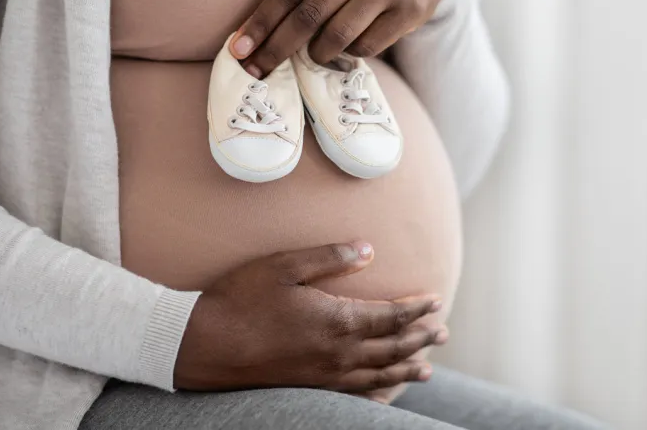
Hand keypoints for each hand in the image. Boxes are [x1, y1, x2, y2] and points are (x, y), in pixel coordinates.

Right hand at [174, 241, 447, 391]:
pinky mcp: (310, 388)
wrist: (204, 346)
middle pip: (394, 349)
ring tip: (426, 368)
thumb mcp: (285, 266)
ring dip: (407, 369)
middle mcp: (340, 353)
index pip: (393, 316)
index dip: (418, 308)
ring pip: (380, 376)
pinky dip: (378, 394)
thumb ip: (330, 257)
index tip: (436, 300)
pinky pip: (356, 396)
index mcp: (338, 320)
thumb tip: (369, 250)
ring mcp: (326, 376)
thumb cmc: (241, 300)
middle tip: (443, 333)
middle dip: (422, 339)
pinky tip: (384, 393)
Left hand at [230, 0, 450, 76]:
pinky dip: (350, 53)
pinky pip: (366, 46)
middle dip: (276, 50)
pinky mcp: (408, 12)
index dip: (260, 23)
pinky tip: (350, 44)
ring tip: (316, 54)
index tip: (238, 49)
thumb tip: (264, 34)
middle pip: (308, 17)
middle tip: (256, 72)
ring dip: (318, 54)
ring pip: (336, 37)